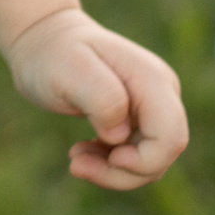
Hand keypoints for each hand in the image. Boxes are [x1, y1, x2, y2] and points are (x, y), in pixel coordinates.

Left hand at [3, 8, 188, 189]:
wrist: (43, 42)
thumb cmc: (53, 53)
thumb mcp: (69, 69)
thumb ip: (102, 98)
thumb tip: (121, 134)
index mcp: (152, 80)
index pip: (170, 137)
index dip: (144, 160)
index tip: (107, 158)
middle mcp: (161, 93)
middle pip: (163, 154)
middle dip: (123, 172)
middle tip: (75, 164)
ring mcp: (151, 107)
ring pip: (150, 160)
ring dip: (113, 170)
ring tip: (75, 158)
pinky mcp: (137, 119)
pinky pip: (135, 155)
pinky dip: (110, 163)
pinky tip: (82, 151)